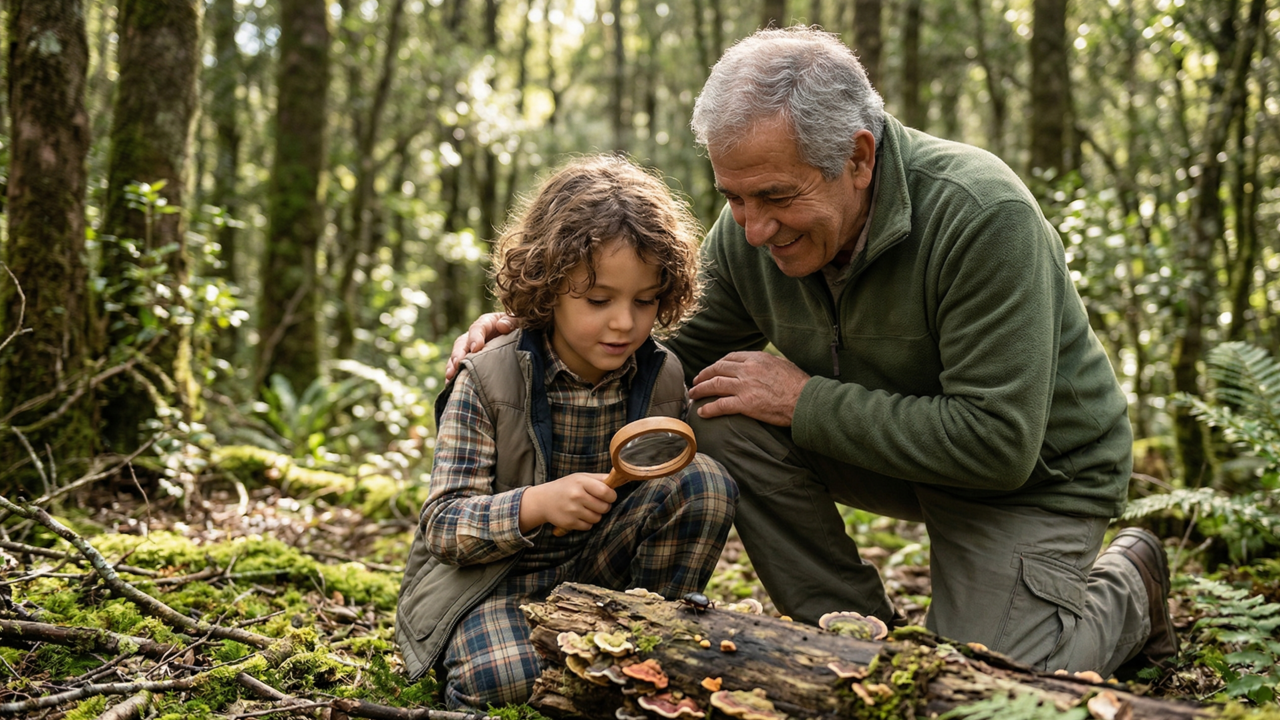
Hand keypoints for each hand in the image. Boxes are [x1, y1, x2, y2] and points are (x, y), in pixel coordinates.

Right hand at [445, 313, 518, 380]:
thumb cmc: (521, 328)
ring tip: (450, 376)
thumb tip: (502, 326)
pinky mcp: (472, 361)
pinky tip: (451, 384)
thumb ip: (512, 322)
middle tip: (457, 363)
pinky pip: (460, 367)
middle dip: (458, 353)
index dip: (475, 337)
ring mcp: (472, 348)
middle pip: (463, 342)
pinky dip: (455, 375)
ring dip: (452, 365)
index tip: (475, 348)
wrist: (522, 339)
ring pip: (458, 355)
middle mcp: (476, 335)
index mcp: (488, 323)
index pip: (478, 327)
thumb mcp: (520, 322)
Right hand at [519, 472, 615, 533]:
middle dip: (604, 506)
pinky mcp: (569, 523)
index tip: (609, 496)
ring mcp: (572, 511)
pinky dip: (587, 523)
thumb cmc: (566, 487)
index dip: (612, 496)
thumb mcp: (580, 477)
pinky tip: (579, 515)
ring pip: (597, 518)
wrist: (543, 500)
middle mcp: (576, 496)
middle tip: (597, 503)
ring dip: (596, 515)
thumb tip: (618, 479)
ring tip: (587, 508)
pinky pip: (588, 526)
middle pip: (604, 507)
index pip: (606, 492)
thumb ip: (599, 478)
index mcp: (581, 482)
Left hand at [689, 351, 810, 425]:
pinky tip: (702, 412)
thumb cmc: (799, 384)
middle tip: (696, 381)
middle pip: (717, 369)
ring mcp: (745, 386)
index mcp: (756, 358)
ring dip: (700, 390)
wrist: (805, 400)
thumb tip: (762, 364)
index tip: (711, 370)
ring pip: (714, 385)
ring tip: (693, 395)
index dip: (717, 364)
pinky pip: (720, 405)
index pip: (729, 358)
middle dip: (703, 375)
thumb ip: (767, 363)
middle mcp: (747, 369)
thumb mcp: (783, 364)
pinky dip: (708, 408)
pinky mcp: (745, 404)